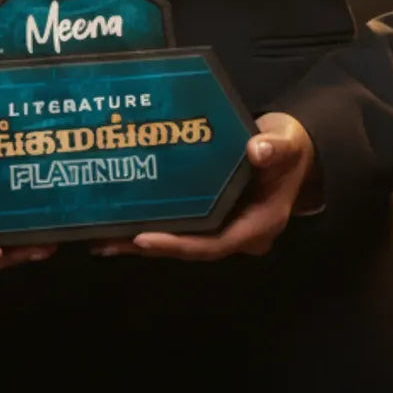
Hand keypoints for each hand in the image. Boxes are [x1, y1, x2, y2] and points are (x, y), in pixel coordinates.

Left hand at [87, 112, 319, 261]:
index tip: (143, 239)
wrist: (292, 149)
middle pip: (190, 248)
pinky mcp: (211, 214)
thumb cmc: (290, 148)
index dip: (179, 245)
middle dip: (149, 247)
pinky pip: (181, 223)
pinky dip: (154, 220)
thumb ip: (276, 148)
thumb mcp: (288, 144)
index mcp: (257, 225)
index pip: (214, 245)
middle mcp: (237, 233)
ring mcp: (223, 226)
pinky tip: (122, 214)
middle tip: (105, 242)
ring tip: (101, 235)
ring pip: (182, 239)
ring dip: (143, 239)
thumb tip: (258, 149)